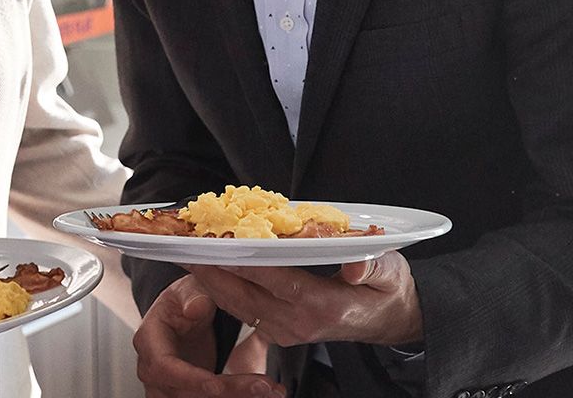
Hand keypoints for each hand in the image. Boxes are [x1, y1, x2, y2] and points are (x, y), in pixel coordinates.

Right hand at [134, 275, 284, 397]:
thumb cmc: (183, 300)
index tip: (218, 386)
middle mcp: (154, 369)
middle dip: (227, 392)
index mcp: (149, 340)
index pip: (164, 367)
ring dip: (236, 397)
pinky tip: (265, 393)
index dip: (191, 380)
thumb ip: (192, 296)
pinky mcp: (187, 394)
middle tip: (263, 387)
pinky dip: (237, 396)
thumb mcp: (188, 288)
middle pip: (185, 392)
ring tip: (271, 391)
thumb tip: (194, 308)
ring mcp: (168, 386)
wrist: (186, 313)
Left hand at [185, 253, 422, 348]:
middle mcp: (298, 323)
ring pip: (236, 305)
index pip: (273, 280)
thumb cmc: (387, 289)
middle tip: (181, 244)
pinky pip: (241, 310)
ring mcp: (286, 330)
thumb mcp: (391, 272)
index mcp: (323, 307)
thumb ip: (372, 267)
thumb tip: (354, 266)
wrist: (389, 320)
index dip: (241, 261)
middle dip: (210, 269)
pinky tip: (206, 269)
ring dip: (209, 279)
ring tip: (184, 252)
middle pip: (243, 294)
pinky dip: (221, 289)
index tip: (214, 242)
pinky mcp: (279, 330)